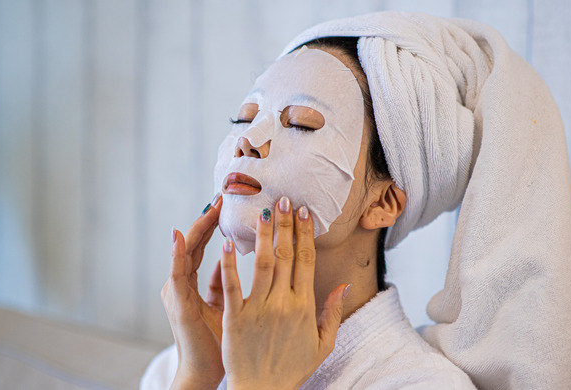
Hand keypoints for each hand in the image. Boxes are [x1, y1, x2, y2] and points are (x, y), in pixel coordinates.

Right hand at [162, 195, 225, 389]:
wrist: (203, 374)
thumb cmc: (215, 343)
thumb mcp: (221, 307)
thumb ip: (217, 285)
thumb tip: (224, 263)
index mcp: (189, 284)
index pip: (201, 245)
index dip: (213, 224)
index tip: (226, 202)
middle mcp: (179, 284)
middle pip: (193, 243)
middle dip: (207, 218)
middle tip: (222, 193)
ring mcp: (176, 292)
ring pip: (185, 251)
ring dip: (198, 228)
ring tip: (210, 206)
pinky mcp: (178, 303)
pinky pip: (176, 274)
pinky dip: (177, 254)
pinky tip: (181, 235)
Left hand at [219, 196, 349, 389]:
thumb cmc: (291, 369)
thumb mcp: (322, 345)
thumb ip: (333, 313)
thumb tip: (344, 285)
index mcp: (304, 306)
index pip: (306, 261)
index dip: (305, 234)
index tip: (303, 212)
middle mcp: (283, 303)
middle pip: (286, 256)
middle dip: (285, 225)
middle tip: (283, 199)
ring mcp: (258, 310)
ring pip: (261, 264)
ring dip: (262, 235)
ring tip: (261, 211)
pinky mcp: (235, 319)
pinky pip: (232, 286)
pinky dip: (229, 264)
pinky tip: (226, 243)